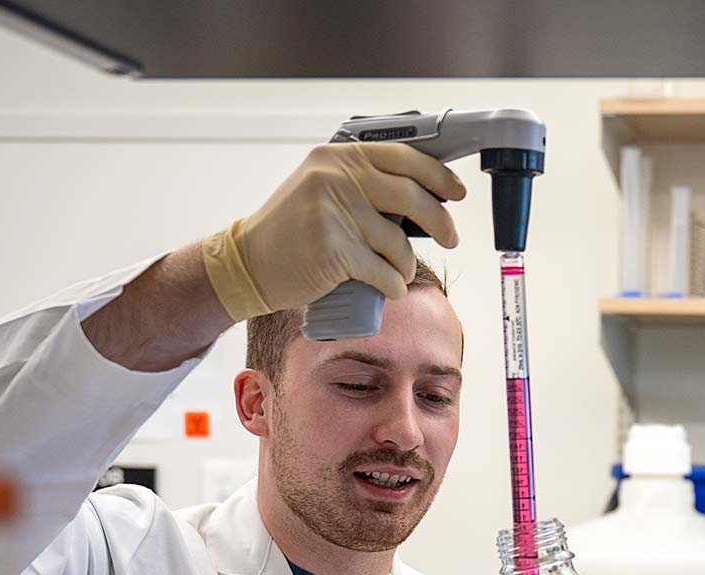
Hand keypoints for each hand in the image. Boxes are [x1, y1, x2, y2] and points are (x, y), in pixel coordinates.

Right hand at [199, 142, 467, 322]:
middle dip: (440, 221)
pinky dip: (393, 284)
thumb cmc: (291, 229)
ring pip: (398, 241)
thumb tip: (422, 192)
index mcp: (338, 157)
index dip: (438, 174)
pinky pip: (383, 270)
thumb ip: (363, 181)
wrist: (249, 262)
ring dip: (406, 262)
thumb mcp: (322, 187)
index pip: (403, 157)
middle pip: (411, 196)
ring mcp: (334, 213)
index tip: (456, 192)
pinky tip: (391, 287)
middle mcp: (336, 178)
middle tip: (451, 238)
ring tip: (399, 271)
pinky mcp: (333, 250)